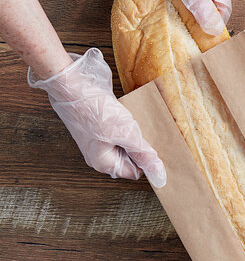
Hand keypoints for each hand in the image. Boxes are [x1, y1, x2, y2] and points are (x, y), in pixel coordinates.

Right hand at [28, 48, 165, 187]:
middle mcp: (98, 156)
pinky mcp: (95, 128)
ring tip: (133, 123)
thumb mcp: (126, 134)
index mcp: (104, 164)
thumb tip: (159, 176)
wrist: (70, 84)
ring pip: (123, 144)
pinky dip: (124, 126)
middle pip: (129, 159)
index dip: (146, 161)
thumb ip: (144, 155)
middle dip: (138, 148)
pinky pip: (116, 132)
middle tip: (143, 132)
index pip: (134, 172)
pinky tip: (126, 115)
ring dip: (132, 135)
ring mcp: (95, 142)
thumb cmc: (95, 110)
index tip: (153, 147)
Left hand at [153, 0, 230, 35]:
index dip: (215, 28)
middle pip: (205, 9)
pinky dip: (168, 1)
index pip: (222, 13)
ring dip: (180, 13)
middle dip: (196, 24)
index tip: (205, 43)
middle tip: (186, 39)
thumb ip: (201, 5)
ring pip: (188, 2)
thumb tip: (212, 29)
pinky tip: (161, 9)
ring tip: (173, 27)